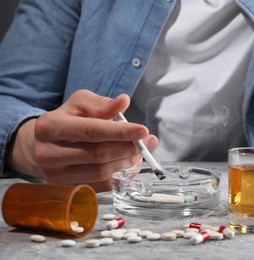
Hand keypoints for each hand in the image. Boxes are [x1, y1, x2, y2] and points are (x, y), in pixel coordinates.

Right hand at [6, 89, 157, 191]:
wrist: (40, 146)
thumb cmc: (65, 121)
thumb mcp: (79, 104)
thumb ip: (101, 104)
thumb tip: (123, 101)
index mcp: (50, 127)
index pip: (91, 130)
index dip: (120, 131)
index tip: (143, 131)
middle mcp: (48, 153)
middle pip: (98, 154)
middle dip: (128, 148)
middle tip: (147, 142)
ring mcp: (56, 175)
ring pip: (101, 172)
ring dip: (126, 163)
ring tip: (137, 152)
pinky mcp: (67, 188)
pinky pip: (101, 186)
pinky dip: (119, 176)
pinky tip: (127, 165)